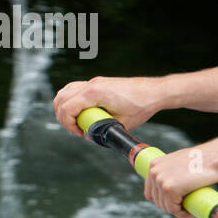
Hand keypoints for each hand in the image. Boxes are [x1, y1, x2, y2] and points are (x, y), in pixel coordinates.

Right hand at [53, 76, 167, 137]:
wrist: (156, 92)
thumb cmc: (142, 105)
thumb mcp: (120, 123)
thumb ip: (102, 130)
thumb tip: (89, 135)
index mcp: (94, 93)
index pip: (67, 108)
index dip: (68, 124)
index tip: (79, 132)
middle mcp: (91, 85)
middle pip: (61, 99)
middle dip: (63, 116)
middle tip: (74, 128)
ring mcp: (94, 82)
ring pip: (65, 92)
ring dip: (64, 106)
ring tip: (74, 120)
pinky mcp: (98, 83)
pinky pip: (74, 89)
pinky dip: (71, 99)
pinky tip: (79, 110)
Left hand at [144, 143, 217, 217]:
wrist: (217, 157)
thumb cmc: (204, 160)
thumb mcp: (180, 163)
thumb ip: (171, 171)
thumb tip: (169, 185)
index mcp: (154, 165)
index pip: (150, 192)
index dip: (162, 201)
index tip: (175, 203)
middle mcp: (154, 172)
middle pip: (157, 200)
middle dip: (171, 206)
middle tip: (186, 207)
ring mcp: (161, 180)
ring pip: (165, 206)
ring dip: (177, 211)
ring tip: (189, 209)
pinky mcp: (170, 189)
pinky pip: (173, 209)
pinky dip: (182, 213)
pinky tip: (190, 212)